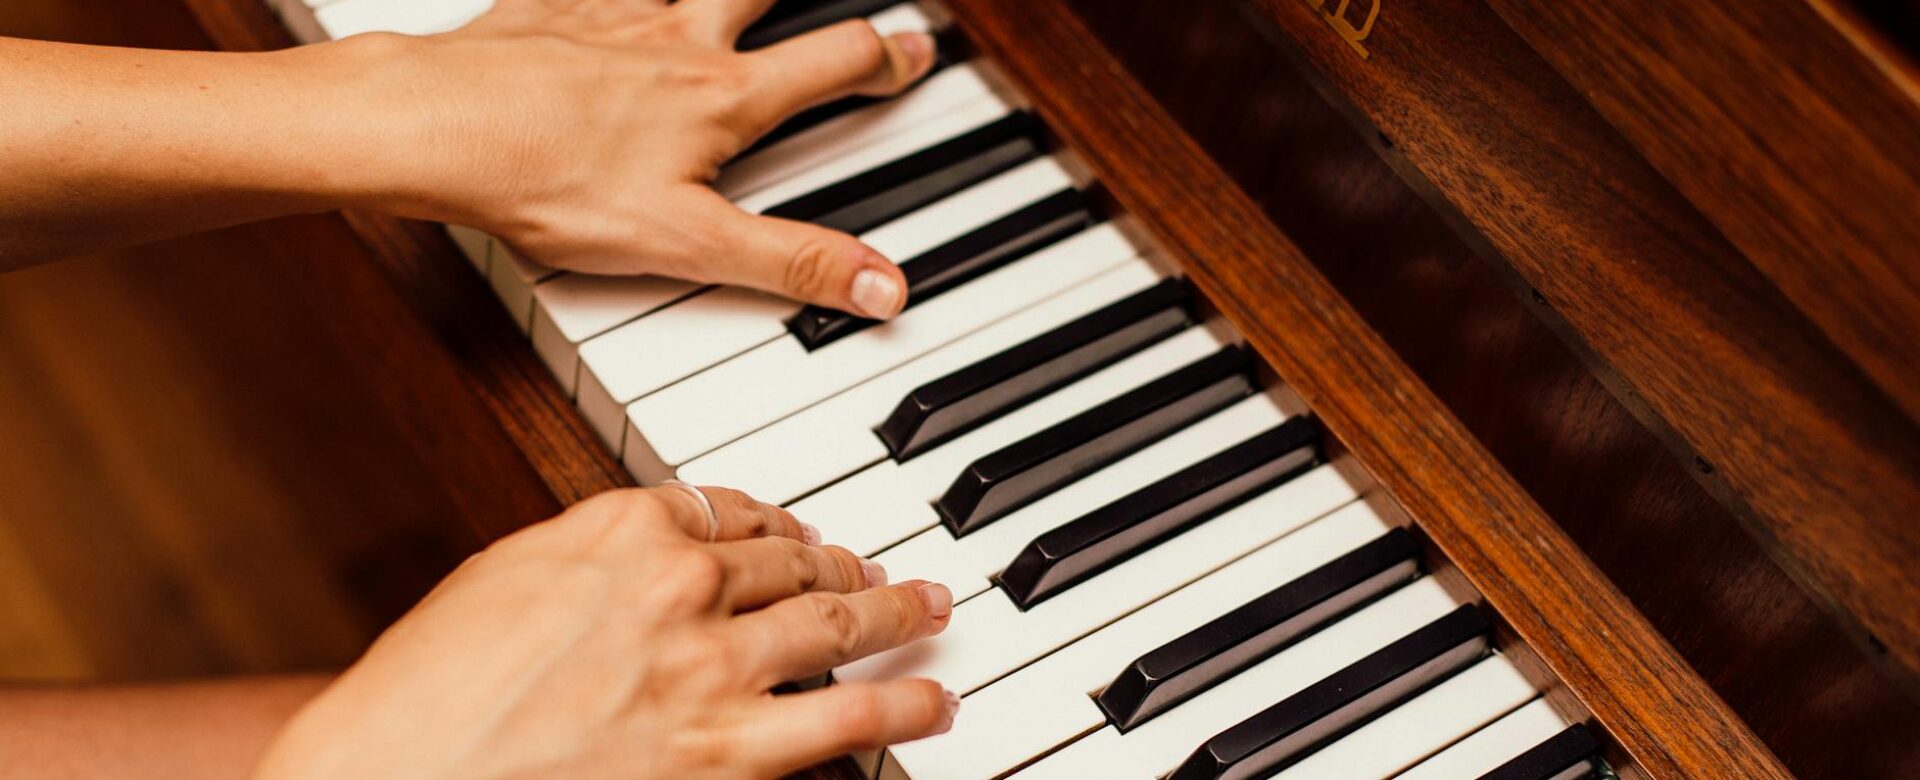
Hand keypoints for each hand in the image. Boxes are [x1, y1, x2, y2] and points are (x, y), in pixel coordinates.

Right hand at [254, 486, 956, 779]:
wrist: (398, 779)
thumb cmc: (424, 696)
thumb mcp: (501, 583)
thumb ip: (587, 557)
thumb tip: (638, 557)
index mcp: (620, 528)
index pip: (727, 508)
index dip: (773, 523)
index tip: (791, 532)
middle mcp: (681, 584)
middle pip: (793, 561)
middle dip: (843, 565)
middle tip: (875, 571)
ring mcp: (715, 667)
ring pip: (839, 622)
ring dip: (897, 614)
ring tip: (929, 610)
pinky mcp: (734, 750)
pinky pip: (850, 715)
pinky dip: (906, 704)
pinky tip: (933, 699)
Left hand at [380, 0, 937, 318]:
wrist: (430, 126)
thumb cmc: (548, 181)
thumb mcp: (687, 244)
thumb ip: (791, 263)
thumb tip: (882, 286)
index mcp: (722, 96)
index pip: (831, 64)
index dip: (884, 59)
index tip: (912, 51)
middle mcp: (676, 38)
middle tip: (832, 3)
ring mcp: (612, 14)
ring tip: (730, 2)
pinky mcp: (550, 9)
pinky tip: (616, 2)